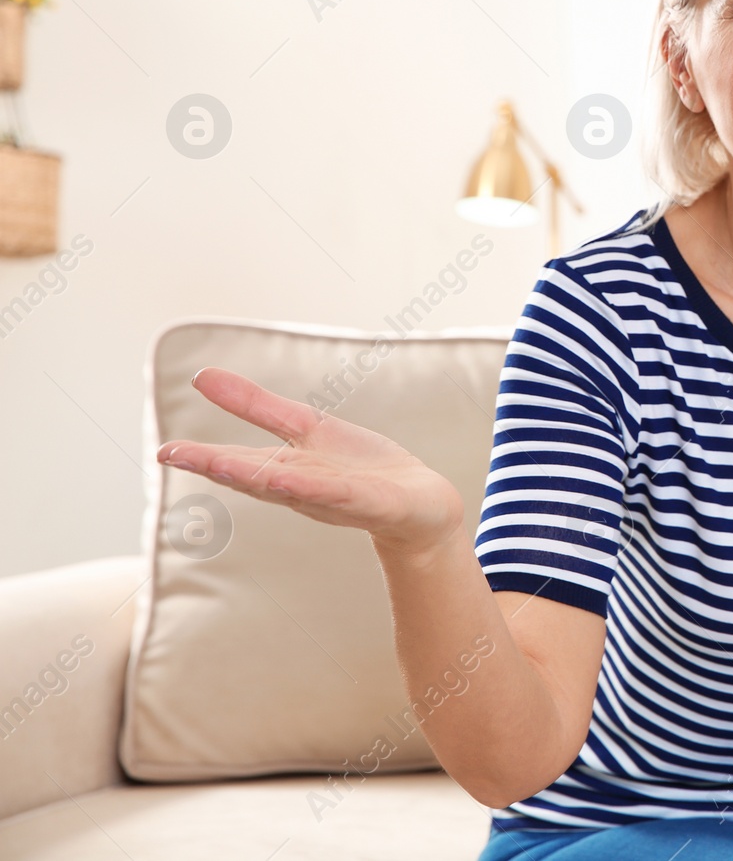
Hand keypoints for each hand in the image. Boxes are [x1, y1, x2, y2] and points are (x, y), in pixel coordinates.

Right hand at [156, 367, 465, 558]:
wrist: (420, 505)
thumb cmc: (359, 468)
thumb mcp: (306, 428)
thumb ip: (257, 405)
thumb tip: (201, 375)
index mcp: (285, 468)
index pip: (239, 461)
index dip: (202, 457)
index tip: (164, 451)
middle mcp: (303, 487)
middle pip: (255, 475)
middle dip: (216, 465)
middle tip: (171, 456)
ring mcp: (336, 497)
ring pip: (291, 486)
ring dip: (257, 476)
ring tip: (220, 463)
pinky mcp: (372, 501)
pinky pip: (341, 492)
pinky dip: (315, 485)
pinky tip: (288, 476)